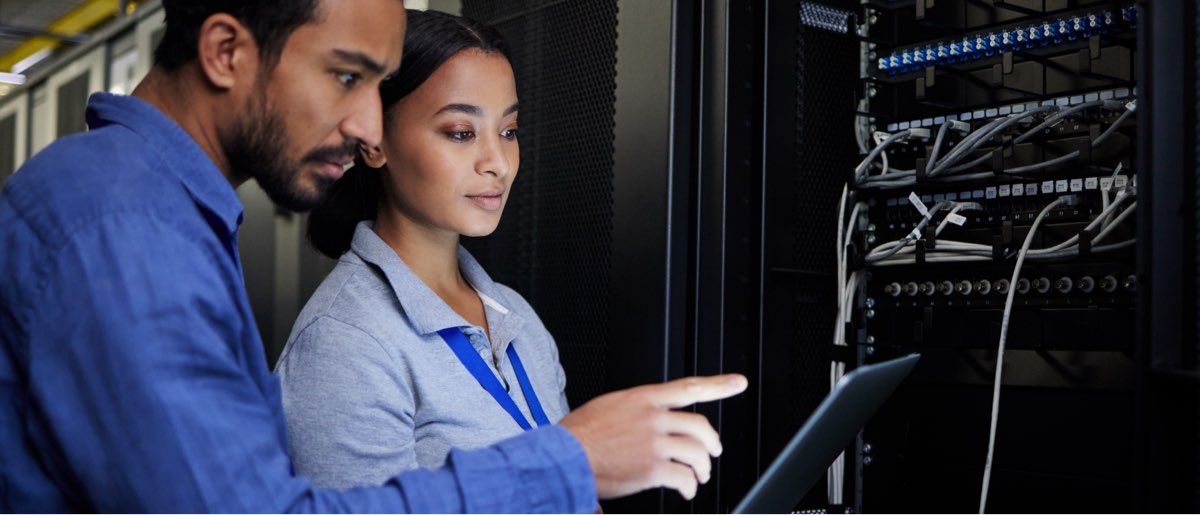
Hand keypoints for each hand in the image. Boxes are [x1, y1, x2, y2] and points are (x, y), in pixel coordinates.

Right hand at [559, 374, 747, 499]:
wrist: (563, 456)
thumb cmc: (577, 435)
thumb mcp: (607, 407)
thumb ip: (633, 411)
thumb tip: (644, 420)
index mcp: (642, 398)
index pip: (688, 388)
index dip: (718, 385)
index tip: (737, 383)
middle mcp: (653, 417)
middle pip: (700, 425)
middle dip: (712, 443)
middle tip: (712, 452)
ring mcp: (654, 442)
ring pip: (697, 452)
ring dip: (702, 468)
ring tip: (698, 476)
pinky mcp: (652, 468)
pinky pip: (684, 477)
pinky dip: (689, 486)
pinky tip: (685, 490)